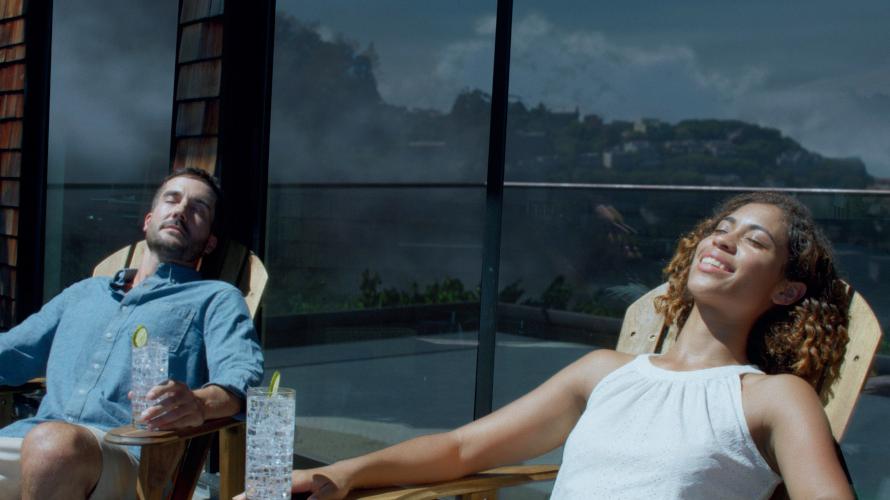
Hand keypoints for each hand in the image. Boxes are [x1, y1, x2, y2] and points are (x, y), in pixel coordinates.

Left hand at [134, 380, 205, 429]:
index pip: (169, 385)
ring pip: (176, 413)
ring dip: (161, 420)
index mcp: (178, 386)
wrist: (200, 405)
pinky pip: (181, 422)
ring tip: (149, 425)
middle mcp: (186, 394)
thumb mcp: (168, 392)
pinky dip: (169, 426)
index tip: (148, 397)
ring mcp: (192, 406)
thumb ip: (151, 393)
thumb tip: (131, 395)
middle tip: (143, 416)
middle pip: (171, 401)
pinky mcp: (195, 417)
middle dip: (156, 409)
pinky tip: (159, 428)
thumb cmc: (177, 397)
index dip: (159, 390)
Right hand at [232, 467, 350, 499]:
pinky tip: (256, 495)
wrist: (342, 474)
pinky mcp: (291, 489)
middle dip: (250, 493)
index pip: (271, 486)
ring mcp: (289, 484)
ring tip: (241, 498)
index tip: (240, 498)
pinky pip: (275, 492)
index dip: (255, 492)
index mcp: (295, 479)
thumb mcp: (330, 492)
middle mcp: (288, 479)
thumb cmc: (336, 482)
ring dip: (256, 493)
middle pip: (264, 486)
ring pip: (268, 489)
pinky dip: (266, 493)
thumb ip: (317, 499)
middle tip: (235, 499)